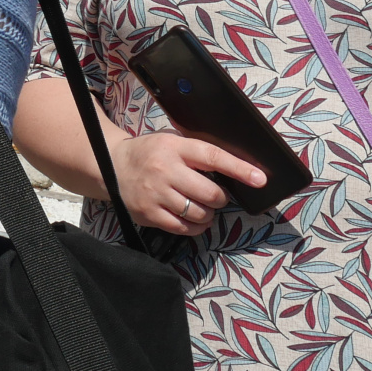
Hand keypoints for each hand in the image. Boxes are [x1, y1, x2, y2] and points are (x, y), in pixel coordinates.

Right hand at [110, 130, 267, 234]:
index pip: (213, 157)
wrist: (110, 166)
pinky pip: (185, 228)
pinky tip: (192, 217)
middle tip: (215, 194)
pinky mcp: (150, 215)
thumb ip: (198, 153)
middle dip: (220, 197)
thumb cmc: (150, 153)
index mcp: (173, 147)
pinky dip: (196, 226)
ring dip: (208, 213)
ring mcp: (156, 195)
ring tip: (200, 205)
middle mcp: (165, 170)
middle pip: (211, 194)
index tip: (260, 179)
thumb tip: (237, 169)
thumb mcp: (171, 142)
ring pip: (200, 214)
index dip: (239, 169)